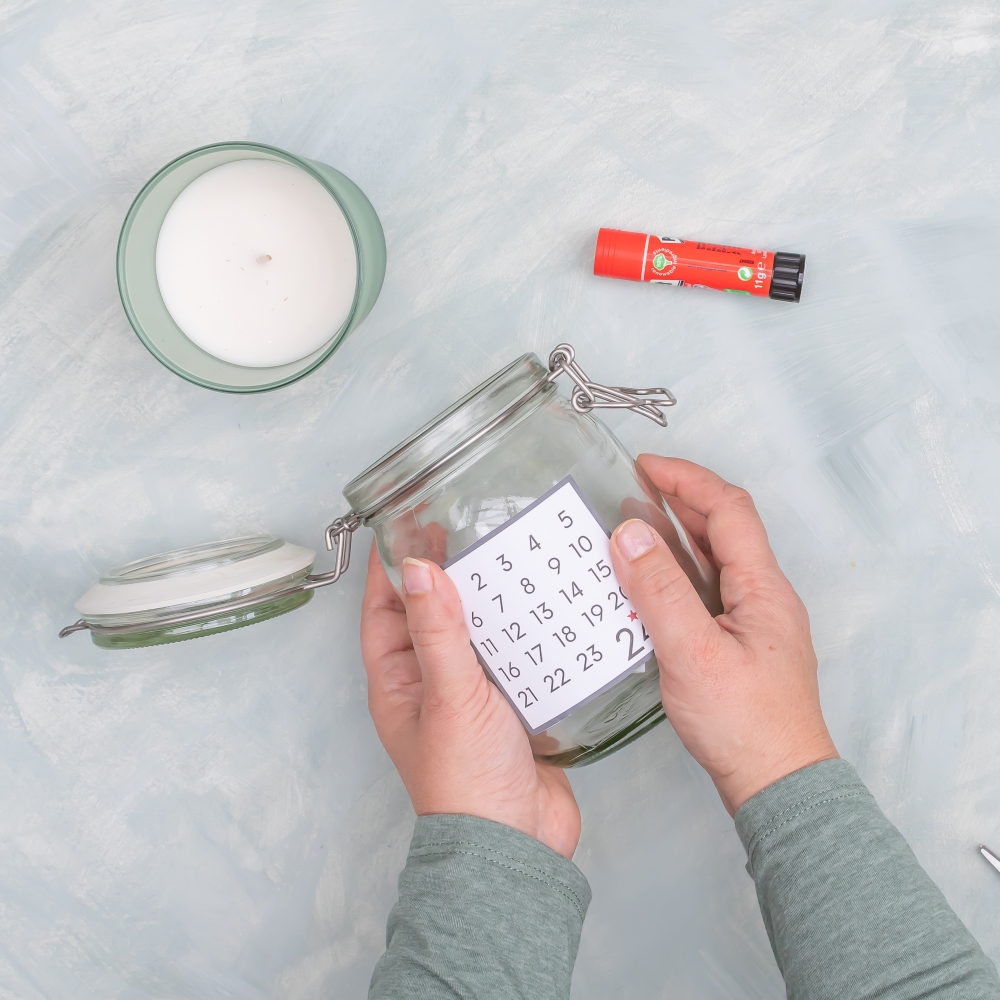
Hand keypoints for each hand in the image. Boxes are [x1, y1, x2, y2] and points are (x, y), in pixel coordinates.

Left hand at [360, 541, 580, 857]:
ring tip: (504, 560)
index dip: (392, 568)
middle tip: (462, 533)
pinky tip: (541, 610)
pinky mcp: (512, 705)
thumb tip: (417, 571)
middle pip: (430, 615)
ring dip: (487, 600)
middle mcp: (432, 685)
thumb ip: (437, 632)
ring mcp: (473, 695)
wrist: (517, 843)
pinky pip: (513, 656)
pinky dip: (524, 631)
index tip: (406, 526)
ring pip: (474, 632)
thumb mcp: (449, 696)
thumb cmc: (465, 786)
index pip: (384, 611)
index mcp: (399, 683)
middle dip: (443, 575)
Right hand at [610, 456, 837, 815]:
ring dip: (677, 535)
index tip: (644, 466)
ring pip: (715, 561)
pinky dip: (676, 573)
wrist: (778, 784)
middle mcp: (763, 596)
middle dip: (681, 500)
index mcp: (762, 587)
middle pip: (724, 529)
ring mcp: (753, 621)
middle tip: (634, 487)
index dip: (687, 480)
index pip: (728, 510)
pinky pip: (707, 591)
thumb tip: (629, 533)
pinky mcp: (739, 645)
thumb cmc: (743, 724)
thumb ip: (659, 590)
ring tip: (634, 523)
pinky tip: (648, 583)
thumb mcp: (692, 652)